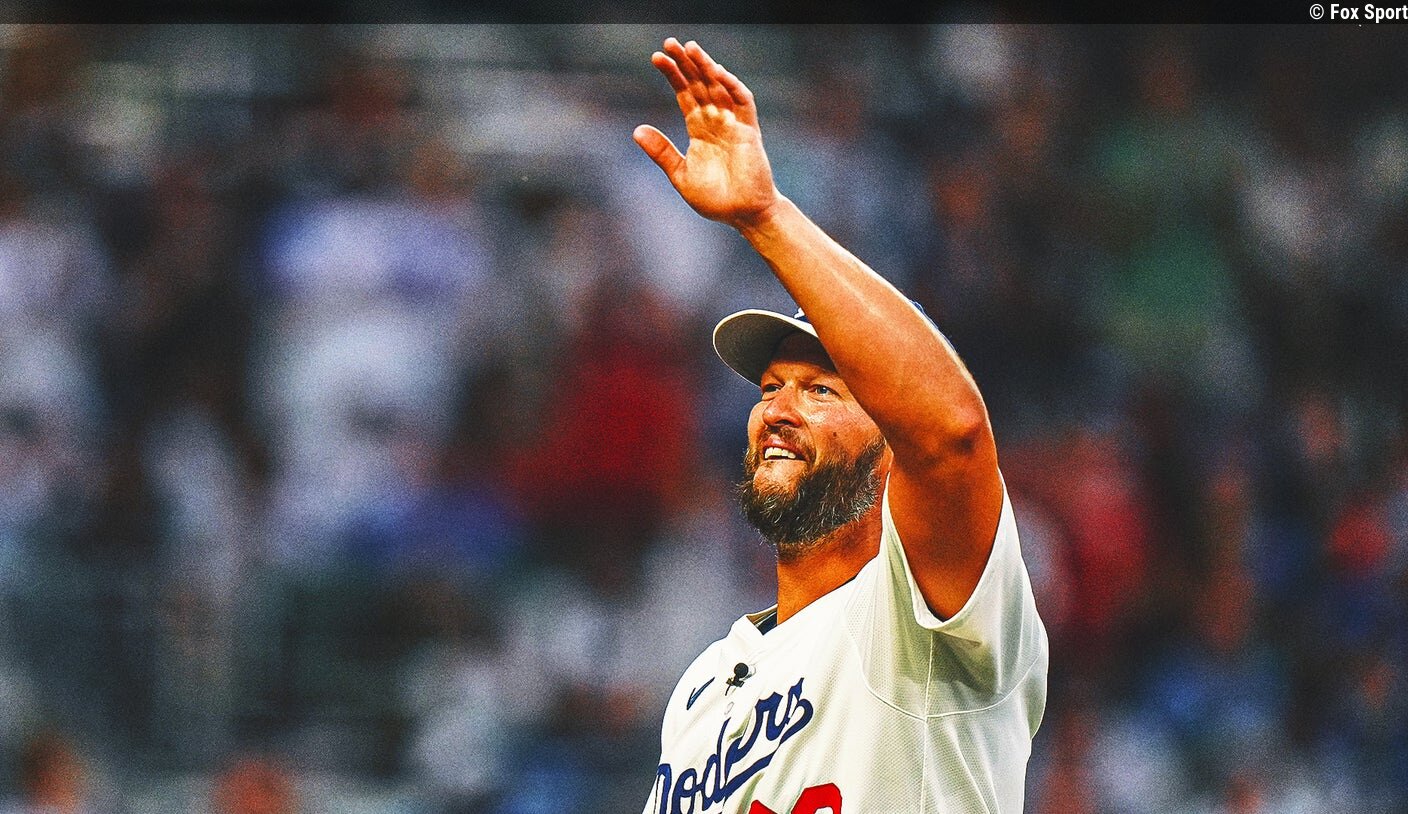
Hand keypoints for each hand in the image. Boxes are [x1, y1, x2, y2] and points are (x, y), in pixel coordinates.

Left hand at [633, 38, 780, 227]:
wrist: (742, 215)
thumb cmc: (715, 199)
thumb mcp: (681, 174)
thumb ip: (662, 152)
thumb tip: (636, 130)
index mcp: (699, 129)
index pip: (684, 94)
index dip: (672, 75)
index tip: (656, 58)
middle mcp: (715, 121)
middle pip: (700, 84)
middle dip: (686, 63)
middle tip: (669, 43)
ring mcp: (733, 124)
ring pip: (719, 87)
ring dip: (706, 67)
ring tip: (690, 48)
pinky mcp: (749, 131)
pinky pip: (742, 102)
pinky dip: (731, 86)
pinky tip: (717, 72)